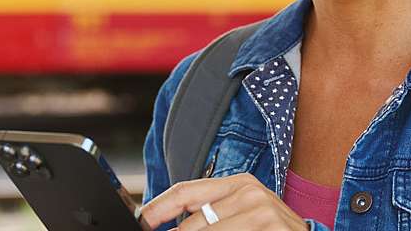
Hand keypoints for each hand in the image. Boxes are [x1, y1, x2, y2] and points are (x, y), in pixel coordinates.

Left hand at [139, 173, 306, 229]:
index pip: (184, 192)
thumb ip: (208, 216)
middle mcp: (249, 193)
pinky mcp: (270, 229)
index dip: (155, 209)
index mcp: (239, 184)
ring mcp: (262, 212)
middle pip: (190, 224)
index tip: (140, 223)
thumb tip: (173, 226)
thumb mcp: (242, 217)